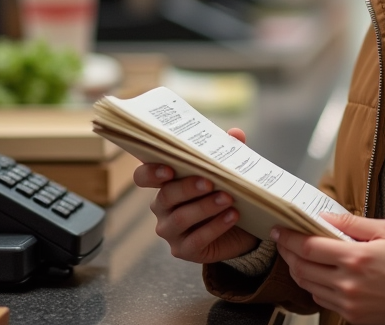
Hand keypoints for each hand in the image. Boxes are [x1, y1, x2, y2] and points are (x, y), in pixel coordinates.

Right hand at [132, 127, 259, 262]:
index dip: (150, 172)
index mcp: (165, 184)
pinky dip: (215, 227)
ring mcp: (171, 231)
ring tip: (227, 198)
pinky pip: (196, 240)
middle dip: (187, 188)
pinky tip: (232, 216)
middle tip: (210, 181)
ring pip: (180, 219)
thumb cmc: (224, 193)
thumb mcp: (226, 171)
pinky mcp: (184, 250)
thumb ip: (228, 151)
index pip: (143, 177)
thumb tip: (236, 133)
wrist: (240, 230)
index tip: (169, 168)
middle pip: (165, 196)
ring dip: (204, 207)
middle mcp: (162, 208)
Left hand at [274, 212, 384, 324]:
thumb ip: (352, 222)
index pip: (309, 247)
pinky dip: (313, 286)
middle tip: (282, 242)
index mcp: (356, 257)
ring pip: (308, 286)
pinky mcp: (351, 316)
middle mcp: (348, 282)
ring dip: (297, 270)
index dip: (289, 238)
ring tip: (296, 257)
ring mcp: (348, 302)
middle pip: (302, 268)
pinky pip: (322, 300)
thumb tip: (325, 216)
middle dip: (287, 253)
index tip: (279, 230)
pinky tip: (316, 275)